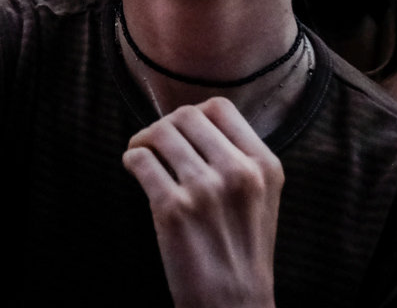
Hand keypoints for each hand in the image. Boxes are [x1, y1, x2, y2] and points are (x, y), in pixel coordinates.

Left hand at [123, 98, 281, 307]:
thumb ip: (238, 158)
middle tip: (157, 144)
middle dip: (165, 126)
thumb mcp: (261, 197)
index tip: (184, 132)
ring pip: (160, 133)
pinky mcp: (173, 209)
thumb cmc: (242, 252)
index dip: (194, 115)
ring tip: (143, 155)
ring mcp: (205, 190)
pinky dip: (132, 160)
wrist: (234, 305)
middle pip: (186, 115)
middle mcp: (238, 172)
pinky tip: (135, 170)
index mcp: (264, 165)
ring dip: (144, 140)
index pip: (220, 108)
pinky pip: (140, 160)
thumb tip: (194, 121)